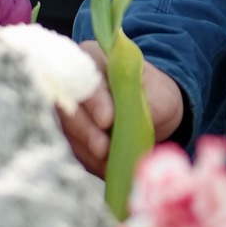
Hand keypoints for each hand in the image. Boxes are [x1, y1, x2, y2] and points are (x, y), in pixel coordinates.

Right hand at [57, 41, 184, 177]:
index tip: (108, 120)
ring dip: (87, 151)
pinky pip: (73, 148)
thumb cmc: (156, 95)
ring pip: (67, 130)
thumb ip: (142, 103)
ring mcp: (68, 107)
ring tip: (109, 164)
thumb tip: (129, 121)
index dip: (94, 101)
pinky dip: (89, 161)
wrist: (155, 110)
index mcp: (93, 58)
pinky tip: (106, 168)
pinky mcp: (70, 132)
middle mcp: (73, 80)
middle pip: (68, 106)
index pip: (86, 77)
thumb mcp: (158, 96)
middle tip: (104, 150)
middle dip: (86, 131)